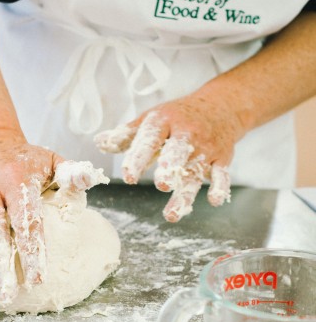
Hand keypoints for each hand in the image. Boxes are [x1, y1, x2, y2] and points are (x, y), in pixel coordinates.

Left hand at [95, 93, 242, 221]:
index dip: (139, 157)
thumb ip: (125, 135)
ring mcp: (206, 147)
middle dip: (170, 168)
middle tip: (161, 185)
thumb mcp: (151, 120)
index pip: (150, 139)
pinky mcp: (222, 158)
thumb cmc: (176, 117)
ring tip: (172, 215)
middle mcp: (186, 133)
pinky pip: (223, 174)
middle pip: (177, 151)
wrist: (220, 107)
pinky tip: (214, 201)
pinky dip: (220, 187)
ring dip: (185, 193)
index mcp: (164, 121)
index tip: (128, 176)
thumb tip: (99, 142)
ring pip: (195, 171)